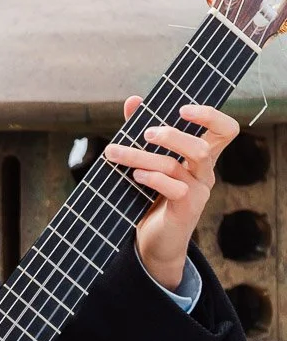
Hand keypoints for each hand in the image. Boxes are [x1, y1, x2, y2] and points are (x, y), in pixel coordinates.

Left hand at [104, 99, 239, 290]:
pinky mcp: (187, 209)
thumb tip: (132, 100)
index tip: (182, 108)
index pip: (225, 130)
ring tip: (116, 152)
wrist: (153, 240)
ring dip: (142, 157)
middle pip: (203, 146)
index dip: (210, 115)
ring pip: (176, 166)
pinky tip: (135, 177)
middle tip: (145, 133)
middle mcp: (205, 172)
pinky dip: (152, 179)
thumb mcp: (147, 161)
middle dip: (172, 136)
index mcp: (202, 156)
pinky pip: (175, 189)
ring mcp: (199, 192)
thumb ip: (141, 131)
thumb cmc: (151, 195)